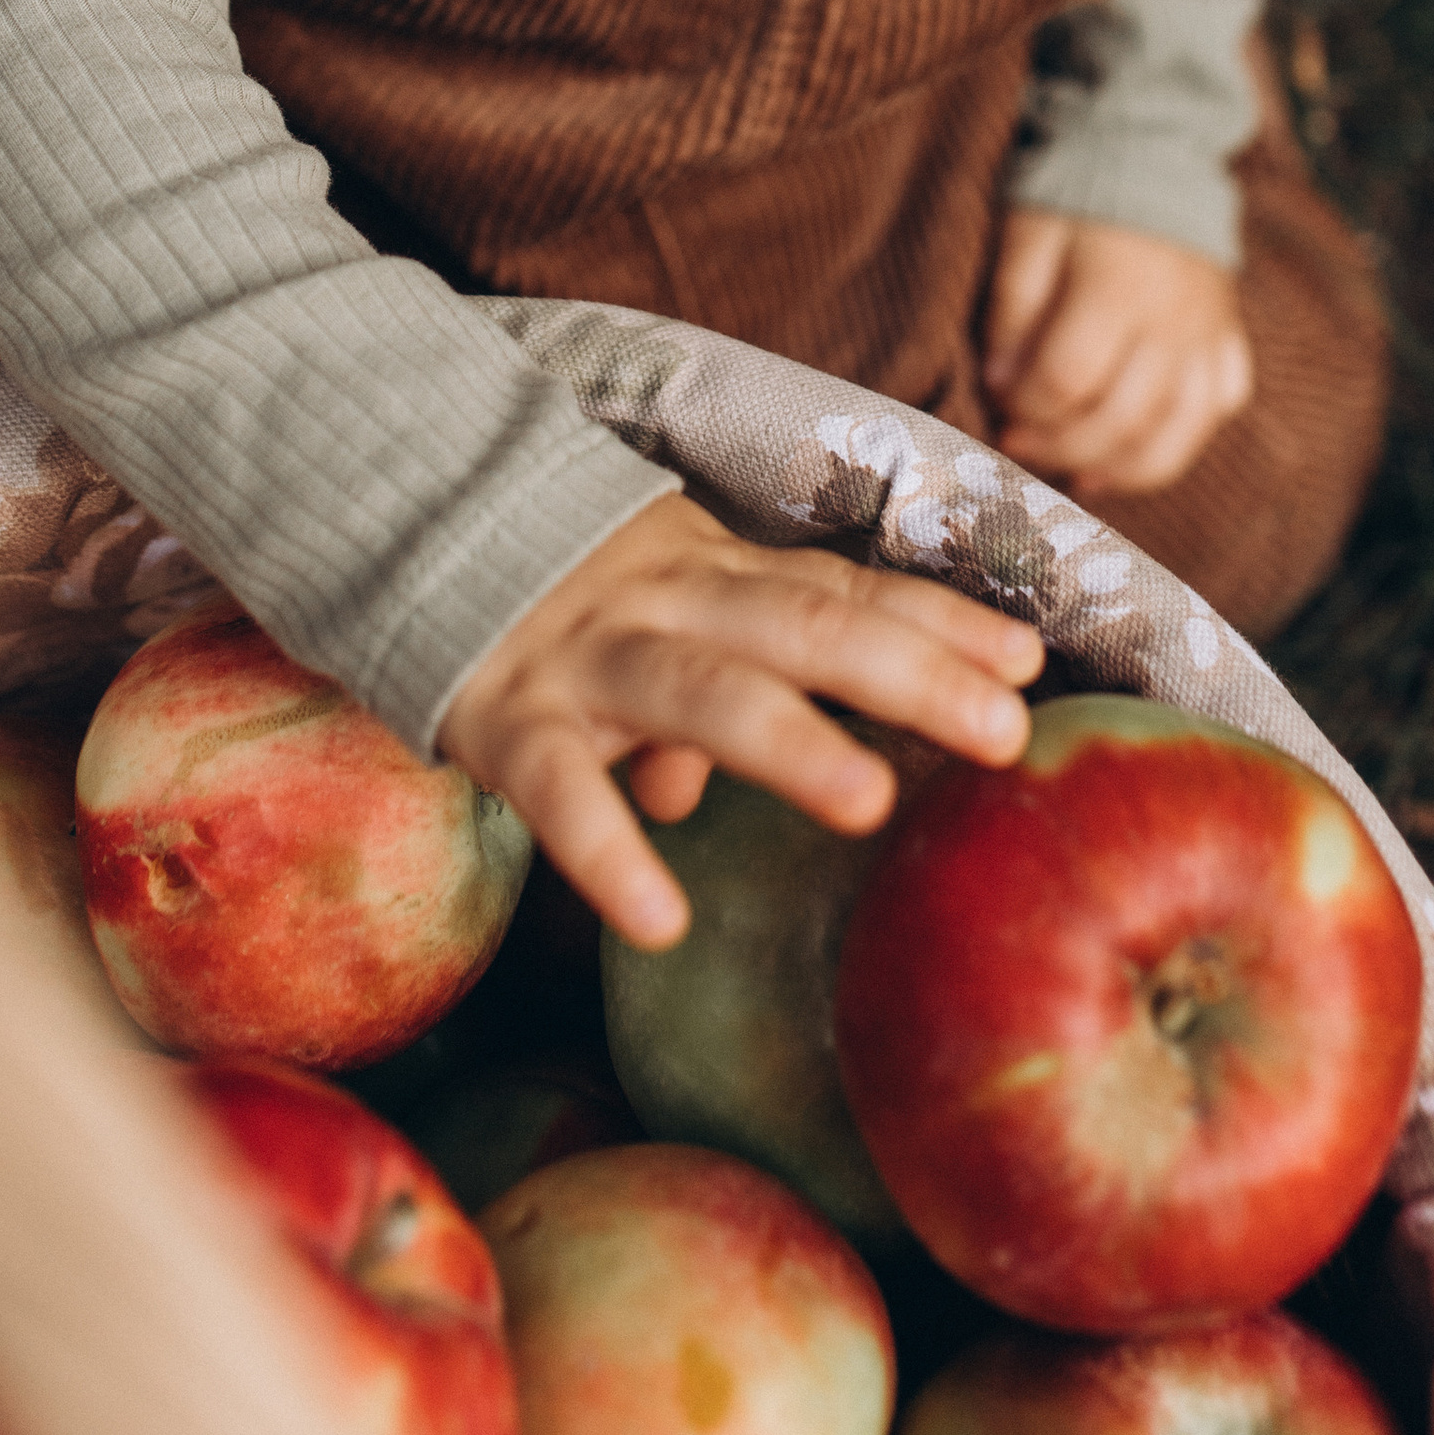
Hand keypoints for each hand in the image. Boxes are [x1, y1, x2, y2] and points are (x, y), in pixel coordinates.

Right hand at [436, 497, 1040, 949]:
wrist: (403, 515)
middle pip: (806, 629)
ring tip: (869, 804)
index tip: (1030, 665)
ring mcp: (588, 658)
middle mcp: (668, 601)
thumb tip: (716, 787)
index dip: (938, 624)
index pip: (845, 592)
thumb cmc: (565, 595)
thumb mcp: (659, 612)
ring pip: (703, 691)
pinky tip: (661, 919)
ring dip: (789, 742)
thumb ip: (723, 678)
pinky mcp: (505, 720)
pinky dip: (608, 853)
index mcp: (717, 571)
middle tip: (1002, 733)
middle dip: (909, 677)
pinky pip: (560, 792)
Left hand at [981, 211, 1252, 498]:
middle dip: (1060, 447)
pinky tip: (1129, 457)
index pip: (1068, 380)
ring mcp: (1209, 335)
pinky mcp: (1229, 338)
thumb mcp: (1026, 235)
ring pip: (1177, 434)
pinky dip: (1177, 446)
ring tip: (1073, 472)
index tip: (996, 401)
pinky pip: (1218, 410)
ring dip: (1119, 469)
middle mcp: (1172, 322)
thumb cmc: (1075, 193)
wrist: (1153, 146)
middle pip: (1121, 419)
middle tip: (1018, 444)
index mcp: (1116, 290)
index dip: (1023, 405)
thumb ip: (1011, 310)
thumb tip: (1001, 385)